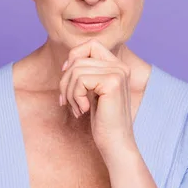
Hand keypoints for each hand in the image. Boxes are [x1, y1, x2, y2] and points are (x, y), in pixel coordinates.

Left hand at [58, 38, 135, 159]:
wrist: (115, 143)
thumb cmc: (102, 120)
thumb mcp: (92, 91)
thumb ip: (85, 73)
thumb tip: (66, 63)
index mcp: (117, 66)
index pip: (91, 44)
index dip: (74, 57)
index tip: (66, 76)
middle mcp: (121, 66)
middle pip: (78, 59)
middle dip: (66, 81)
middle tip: (67, 101)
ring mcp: (118, 73)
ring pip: (76, 70)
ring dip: (69, 92)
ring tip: (76, 108)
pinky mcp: (113, 82)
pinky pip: (80, 80)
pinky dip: (74, 97)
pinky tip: (83, 110)